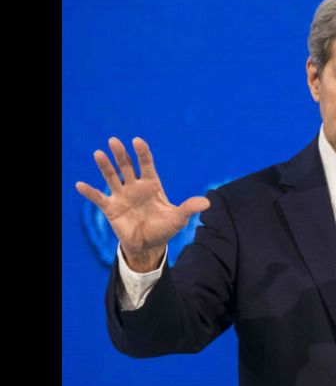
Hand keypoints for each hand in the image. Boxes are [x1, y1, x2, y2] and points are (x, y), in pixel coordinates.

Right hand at [75, 137, 209, 270]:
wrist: (149, 245)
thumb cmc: (164, 228)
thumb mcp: (178, 219)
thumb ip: (189, 208)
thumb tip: (207, 203)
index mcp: (152, 185)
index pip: (147, 164)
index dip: (142, 153)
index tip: (137, 140)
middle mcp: (135, 186)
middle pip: (127, 166)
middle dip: (121, 154)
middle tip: (114, 141)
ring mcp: (122, 196)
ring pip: (111, 177)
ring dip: (105, 166)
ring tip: (98, 153)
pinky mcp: (111, 208)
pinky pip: (98, 198)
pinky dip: (89, 192)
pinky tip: (79, 185)